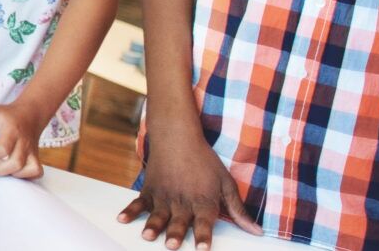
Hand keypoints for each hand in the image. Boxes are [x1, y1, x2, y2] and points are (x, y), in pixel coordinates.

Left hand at [0, 105, 43, 179]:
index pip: (2, 148)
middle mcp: (24, 142)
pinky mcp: (36, 157)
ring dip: (11, 174)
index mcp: (11, 130)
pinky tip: (12, 172)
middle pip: (16, 163)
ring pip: (29, 169)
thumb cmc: (7, 115)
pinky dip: (25, 176)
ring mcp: (32, 151)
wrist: (30, 114)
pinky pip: (37, 172)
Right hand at [119, 127, 260, 249]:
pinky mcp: (149, 190)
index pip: (204, 223)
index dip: (204, 236)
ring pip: (157, 215)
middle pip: (179, 222)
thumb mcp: (226, 183)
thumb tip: (256, 231)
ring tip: (148, 236)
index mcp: (203, 201)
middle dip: (175, 234)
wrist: (178, 137)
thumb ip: (238, 209)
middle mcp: (182, 200)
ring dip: (152, 226)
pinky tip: (121, 219)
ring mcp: (163, 195)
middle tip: (172, 245)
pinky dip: (129, 211)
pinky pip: (137, 203)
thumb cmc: (205, 162)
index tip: (203, 249)